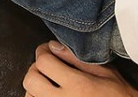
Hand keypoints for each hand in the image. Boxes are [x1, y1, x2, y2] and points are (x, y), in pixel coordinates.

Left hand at [23, 42, 137, 96]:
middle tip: (48, 67)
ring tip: (49, 85)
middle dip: (36, 69)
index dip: (43, 51)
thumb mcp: (107, 74)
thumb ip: (77, 59)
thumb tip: (53, 46)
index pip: (43, 62)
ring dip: (35, 88)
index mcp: (77, 86)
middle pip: (31, 79)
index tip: (48, 50)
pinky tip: (50, 96)